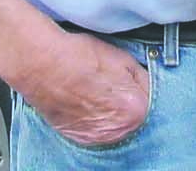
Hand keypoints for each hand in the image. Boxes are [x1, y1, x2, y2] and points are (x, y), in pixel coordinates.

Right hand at [20, 28, 151, 147]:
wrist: (44, 65)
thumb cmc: (79, 58)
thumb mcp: (123, 58)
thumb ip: (142, 76)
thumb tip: (147, 82)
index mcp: (136, 108)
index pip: (151, 99)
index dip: (140, 85)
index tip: (133, 80)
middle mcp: (119, 129)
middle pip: (134, 115)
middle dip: (128, 101)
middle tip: (113, 86)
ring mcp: (98, 136)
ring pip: (116, 124)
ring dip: (113, 113)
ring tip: (98, 93)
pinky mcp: (80, 138)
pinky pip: (98, 130)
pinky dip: (96, 119)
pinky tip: (88, 102)